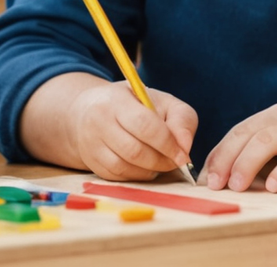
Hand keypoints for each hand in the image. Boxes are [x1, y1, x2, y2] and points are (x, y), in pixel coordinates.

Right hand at [69, 80, 196, 180]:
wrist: (91, 109)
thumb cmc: (135, 105)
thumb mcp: (162, 101)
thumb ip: (182, 119)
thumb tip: (185, 147)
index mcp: (117, 100)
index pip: (144, 126)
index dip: (167, 144)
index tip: (182, 155)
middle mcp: (98, 121)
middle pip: (135, 151)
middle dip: (162, 161)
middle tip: (175, 162)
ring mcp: (91, 143)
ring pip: (125, 167)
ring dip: (150, 170)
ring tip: (160, 162)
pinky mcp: (91, 161)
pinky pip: (118, 176)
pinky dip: (137, 176)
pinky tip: (144, 166)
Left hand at [201, 103, 276, 192]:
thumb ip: (262, 153)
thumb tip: (226, 178)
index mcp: (272, 116)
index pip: (238, 132)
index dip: (220, 154)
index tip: (206, 177)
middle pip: (248, 135)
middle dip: (228, 160)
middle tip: (215, 184)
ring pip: (269, 142)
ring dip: (248, 164)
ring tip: (236, 186)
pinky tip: (273, 187)